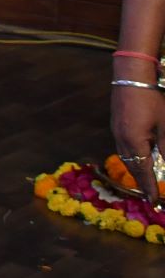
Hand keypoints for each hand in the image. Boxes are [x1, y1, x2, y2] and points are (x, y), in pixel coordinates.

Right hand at [111, 82, 163, 202]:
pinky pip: (124, 147)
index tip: (154, 202)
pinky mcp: (117, 124)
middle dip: (142, 181)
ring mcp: (116, 131)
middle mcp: (121, 139)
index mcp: (134, 142)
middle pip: (132, 167)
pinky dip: (133, 157)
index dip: (150, 187)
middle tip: (151, 194)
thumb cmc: (152, 99)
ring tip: (146, 179)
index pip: (143, 171)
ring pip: (127, 157)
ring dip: (137, 170)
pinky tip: (140, 157)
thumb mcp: (164, 126)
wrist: (131, 75)